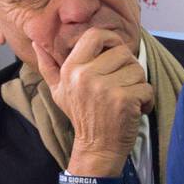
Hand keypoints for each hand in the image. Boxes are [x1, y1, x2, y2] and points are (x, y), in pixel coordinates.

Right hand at [32, 28, 153, 175]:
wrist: (96, 148)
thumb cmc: (81, 116)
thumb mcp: (58, 90)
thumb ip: (48, 66)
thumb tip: (36, 42)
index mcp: (72, 69)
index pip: (96, 35)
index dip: (112, 40)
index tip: (116, 55)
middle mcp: (86, 75)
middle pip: (123, 53)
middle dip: (129, 69)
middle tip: (121, 86)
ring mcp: (105, 88)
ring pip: (138, 70)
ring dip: (138, 85)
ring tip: (125, 99)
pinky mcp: (124, 100)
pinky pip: (147, 88)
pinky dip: (146, 100)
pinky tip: (134, 109)